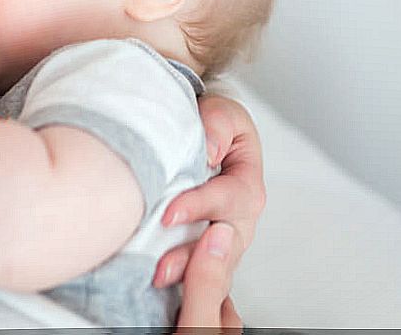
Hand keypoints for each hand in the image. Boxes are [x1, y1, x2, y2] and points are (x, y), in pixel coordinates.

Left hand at [152, 95, 264, 324]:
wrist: (193, 137)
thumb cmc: (211, 126)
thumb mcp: (220, 112)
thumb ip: (217, 124)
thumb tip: (209, 149)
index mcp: (246, 186)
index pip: (229, 199)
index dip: (200, 206)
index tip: (169, 213)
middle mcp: (236, 222)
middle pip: (222, 246)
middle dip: (192, 257)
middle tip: (163, 266)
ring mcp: (217, 243)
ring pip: (210, 267)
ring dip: (184, 275)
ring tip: (158, 278)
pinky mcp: (198, 254)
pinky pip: (194, 276)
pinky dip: (178, 282)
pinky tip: (154, 287)